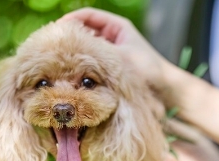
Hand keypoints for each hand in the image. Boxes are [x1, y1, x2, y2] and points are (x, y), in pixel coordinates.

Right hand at [59, 8, 174, 94]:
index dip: (71, 20)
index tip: (57, 30)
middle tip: (54, 45)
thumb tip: (76, 48)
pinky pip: (95, 60)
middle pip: (86, 30)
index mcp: (117, 26)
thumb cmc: (147, 68)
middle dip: (71, 36)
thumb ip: (100, 51)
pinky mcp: (112, 65)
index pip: (88, 16)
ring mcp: (112, 51)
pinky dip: (85, 62)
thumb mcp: (121, 57)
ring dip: (78, 50)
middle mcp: (113, 36)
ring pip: (89, 46)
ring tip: (61, 58)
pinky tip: (76, 70)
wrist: (164, 87)